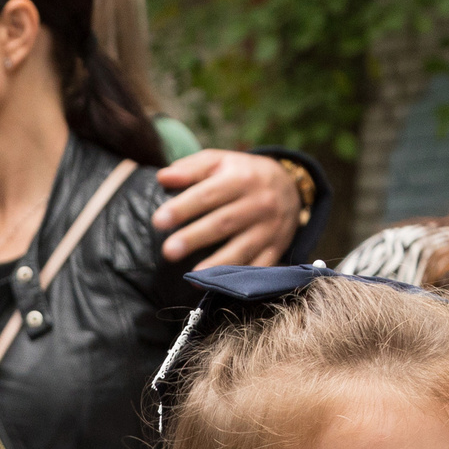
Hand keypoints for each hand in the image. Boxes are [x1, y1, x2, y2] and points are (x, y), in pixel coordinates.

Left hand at [154, 150, 300, 267]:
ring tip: (193, 275)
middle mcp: (259, 203)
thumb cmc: (242, 174)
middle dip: (195, 238)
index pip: (208, 194)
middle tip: (168, 251)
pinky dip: (240, 278)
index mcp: (241, 178)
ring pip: (242, 248)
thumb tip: (162, 177)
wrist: (290, 186)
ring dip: (217, 264)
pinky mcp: (277, 248)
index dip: (183, 208)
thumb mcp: (220, 162)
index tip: (157, 221)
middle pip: (223, 223)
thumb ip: (191, 169)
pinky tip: (219, 286)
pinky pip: (260, 267)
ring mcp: (270, 228)